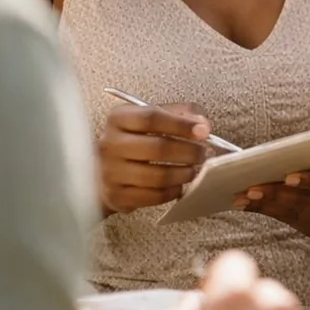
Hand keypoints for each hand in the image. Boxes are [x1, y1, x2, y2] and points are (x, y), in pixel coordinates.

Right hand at [98, 102, 212, 212]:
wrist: (106, 169)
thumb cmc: (138, 138)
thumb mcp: (156, 117)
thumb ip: (182, 113)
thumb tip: (202, 125)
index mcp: (118, 119)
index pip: (151, 118)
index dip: (182, 124)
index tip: (204, 131)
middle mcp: (110, 144)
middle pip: (158, 148)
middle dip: (189, 152)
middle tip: (202, 153)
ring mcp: (111, 172)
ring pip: (158, 176)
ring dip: (184, 174)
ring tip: (193, 170)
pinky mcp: (117, 195)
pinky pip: (154, 196)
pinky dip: (173, 191)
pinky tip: (179, 185)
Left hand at [234, 143, 309, 240]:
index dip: (309, 180)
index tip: (290, 176)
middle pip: (302, 201)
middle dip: (274, 195)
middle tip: (249, 189)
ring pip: (291, 214)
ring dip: (264, 206)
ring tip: (241, 198)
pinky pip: (288, 221)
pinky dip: (268, 212)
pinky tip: (249, 205)